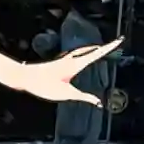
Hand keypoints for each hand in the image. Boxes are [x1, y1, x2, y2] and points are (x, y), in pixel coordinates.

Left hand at [8, 38, 122, 106]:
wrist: (24, 77)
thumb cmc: (43, 85)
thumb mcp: (65, 94)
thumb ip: (83, 97)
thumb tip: (98, 102)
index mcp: (75, 64)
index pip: (97, 54)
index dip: (109, 48)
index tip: (119, 41)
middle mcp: (71, 59)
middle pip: (92, 50)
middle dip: (105, 47)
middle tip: (116, 43)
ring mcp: (65, 59)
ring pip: (83, 50)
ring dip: (94, 48)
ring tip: (102, 48)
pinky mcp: (59, 62)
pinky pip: (77, 54)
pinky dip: (85, 52)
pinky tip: (82, 55)